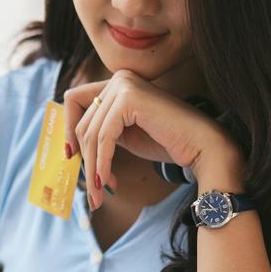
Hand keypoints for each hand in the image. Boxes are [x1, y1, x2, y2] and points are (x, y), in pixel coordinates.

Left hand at [64, 69, 236, 208]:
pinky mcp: (130, 99)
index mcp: (117, 83)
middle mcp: (119, 78)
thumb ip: (101, 131)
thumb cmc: (167, 142)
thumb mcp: (124, 134)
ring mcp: (124, 85)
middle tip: (92, 189)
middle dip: (84, 158)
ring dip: (93, 167)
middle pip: (82, 122)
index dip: (69, 130)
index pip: (75, 101)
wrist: (201, 146)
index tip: (72, 157)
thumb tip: (70, 144)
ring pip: (91, 133)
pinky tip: (108, 181)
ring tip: (99, 193)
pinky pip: (104, 137)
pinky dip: (102, 162)